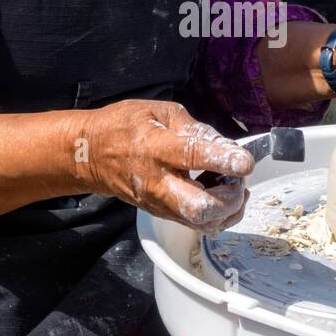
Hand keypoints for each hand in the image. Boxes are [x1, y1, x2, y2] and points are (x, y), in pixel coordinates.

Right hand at [80, 100, 252, 231]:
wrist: (90, 155)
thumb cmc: (123, 127)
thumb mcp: (158, 112)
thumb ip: (194, 127)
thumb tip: (224, 146)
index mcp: (156, 148)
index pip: (194, 157)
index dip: (224, 160)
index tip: (245, 162)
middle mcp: (158, 182)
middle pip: (200, 208)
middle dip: (230, 199)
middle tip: (237, 179)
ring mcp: (159, 203)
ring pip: (202, 223)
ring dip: (228, 209)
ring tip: (232, 185)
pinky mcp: (162, 214)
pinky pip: (197, 224)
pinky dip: (218, 213)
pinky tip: (221, 193)